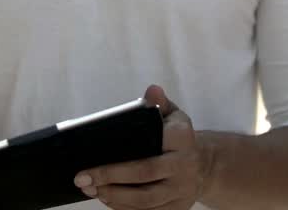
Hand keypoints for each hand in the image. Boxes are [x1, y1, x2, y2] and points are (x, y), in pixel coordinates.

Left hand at [73, 85, 210, 209]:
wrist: (204, 165)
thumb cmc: (178, 137)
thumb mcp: (173, 114)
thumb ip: (159, 102)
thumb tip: (152, 90)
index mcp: (181, 139)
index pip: (155, 142)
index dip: (128, 149)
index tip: (96, 154)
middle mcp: (184, 165)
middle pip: (144, 173)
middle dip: (110, 176)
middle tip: (82, 177)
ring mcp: (182, 190)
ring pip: (145, 199)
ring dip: (114, 196)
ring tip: (91, 189)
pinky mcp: (178, 208)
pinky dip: (125, 208)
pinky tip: (107, 199)